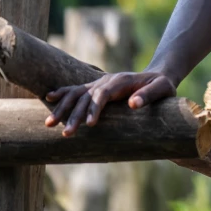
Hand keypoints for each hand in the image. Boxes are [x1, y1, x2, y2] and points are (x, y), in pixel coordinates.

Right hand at [43, 71, 176, 135]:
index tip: (90, 125)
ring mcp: (99, 83)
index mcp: (121, 81)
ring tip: (49, 124)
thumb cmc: (162, 86)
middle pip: (86, 97)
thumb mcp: (163, 89)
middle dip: (75, 115)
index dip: (95, 109)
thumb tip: (133, 104)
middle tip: (66, 133)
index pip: (103, 94)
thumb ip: (149, 95)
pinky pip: (76, 89)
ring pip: (77, 94)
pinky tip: (48, 97)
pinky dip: (62, 93)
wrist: (158, 77)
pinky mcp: (96, 88)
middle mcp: (107, 81)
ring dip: (62, 108)